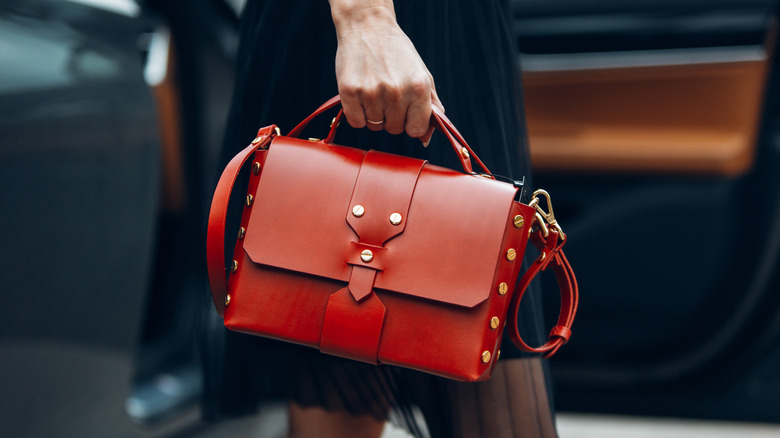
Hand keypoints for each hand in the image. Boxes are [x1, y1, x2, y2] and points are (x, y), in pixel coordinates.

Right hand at [330, 2, 442, 142]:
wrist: (368, 26)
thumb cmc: (397, 52)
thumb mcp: (421, 74)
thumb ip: (430, 105)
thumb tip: (426, 138)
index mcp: (419, 87)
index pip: (418, 130)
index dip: (411, 124)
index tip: (405, 113)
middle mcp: (397, 92)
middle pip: (394, 129)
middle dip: (392, 117)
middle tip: (387, 93)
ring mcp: (372, 93)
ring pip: (375, 126)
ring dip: (374, 113)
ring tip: (374, 89)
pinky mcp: (350, 92)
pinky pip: (356, 122)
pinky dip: (357, 114)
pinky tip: (361, 94)